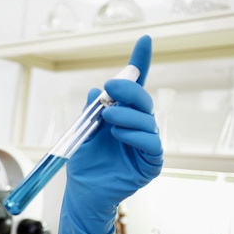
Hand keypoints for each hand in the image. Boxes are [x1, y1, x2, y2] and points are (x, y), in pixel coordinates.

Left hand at [53, 35, 162, 233]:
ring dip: (127, 114)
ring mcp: (145, 145)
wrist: (82, 193)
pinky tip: (119, 133)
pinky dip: (135, 134)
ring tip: (107, 117)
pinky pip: (151, 143)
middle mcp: (137, 127)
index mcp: (122, 116)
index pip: (134, 87)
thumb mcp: (83, 132)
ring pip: (147, 120)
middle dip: (128, 90)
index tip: (143, 40)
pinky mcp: (150, 163)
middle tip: (110, 88)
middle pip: (143, 100)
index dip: (140, 63)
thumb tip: (96, 89)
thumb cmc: (84, 164)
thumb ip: (90, 111)